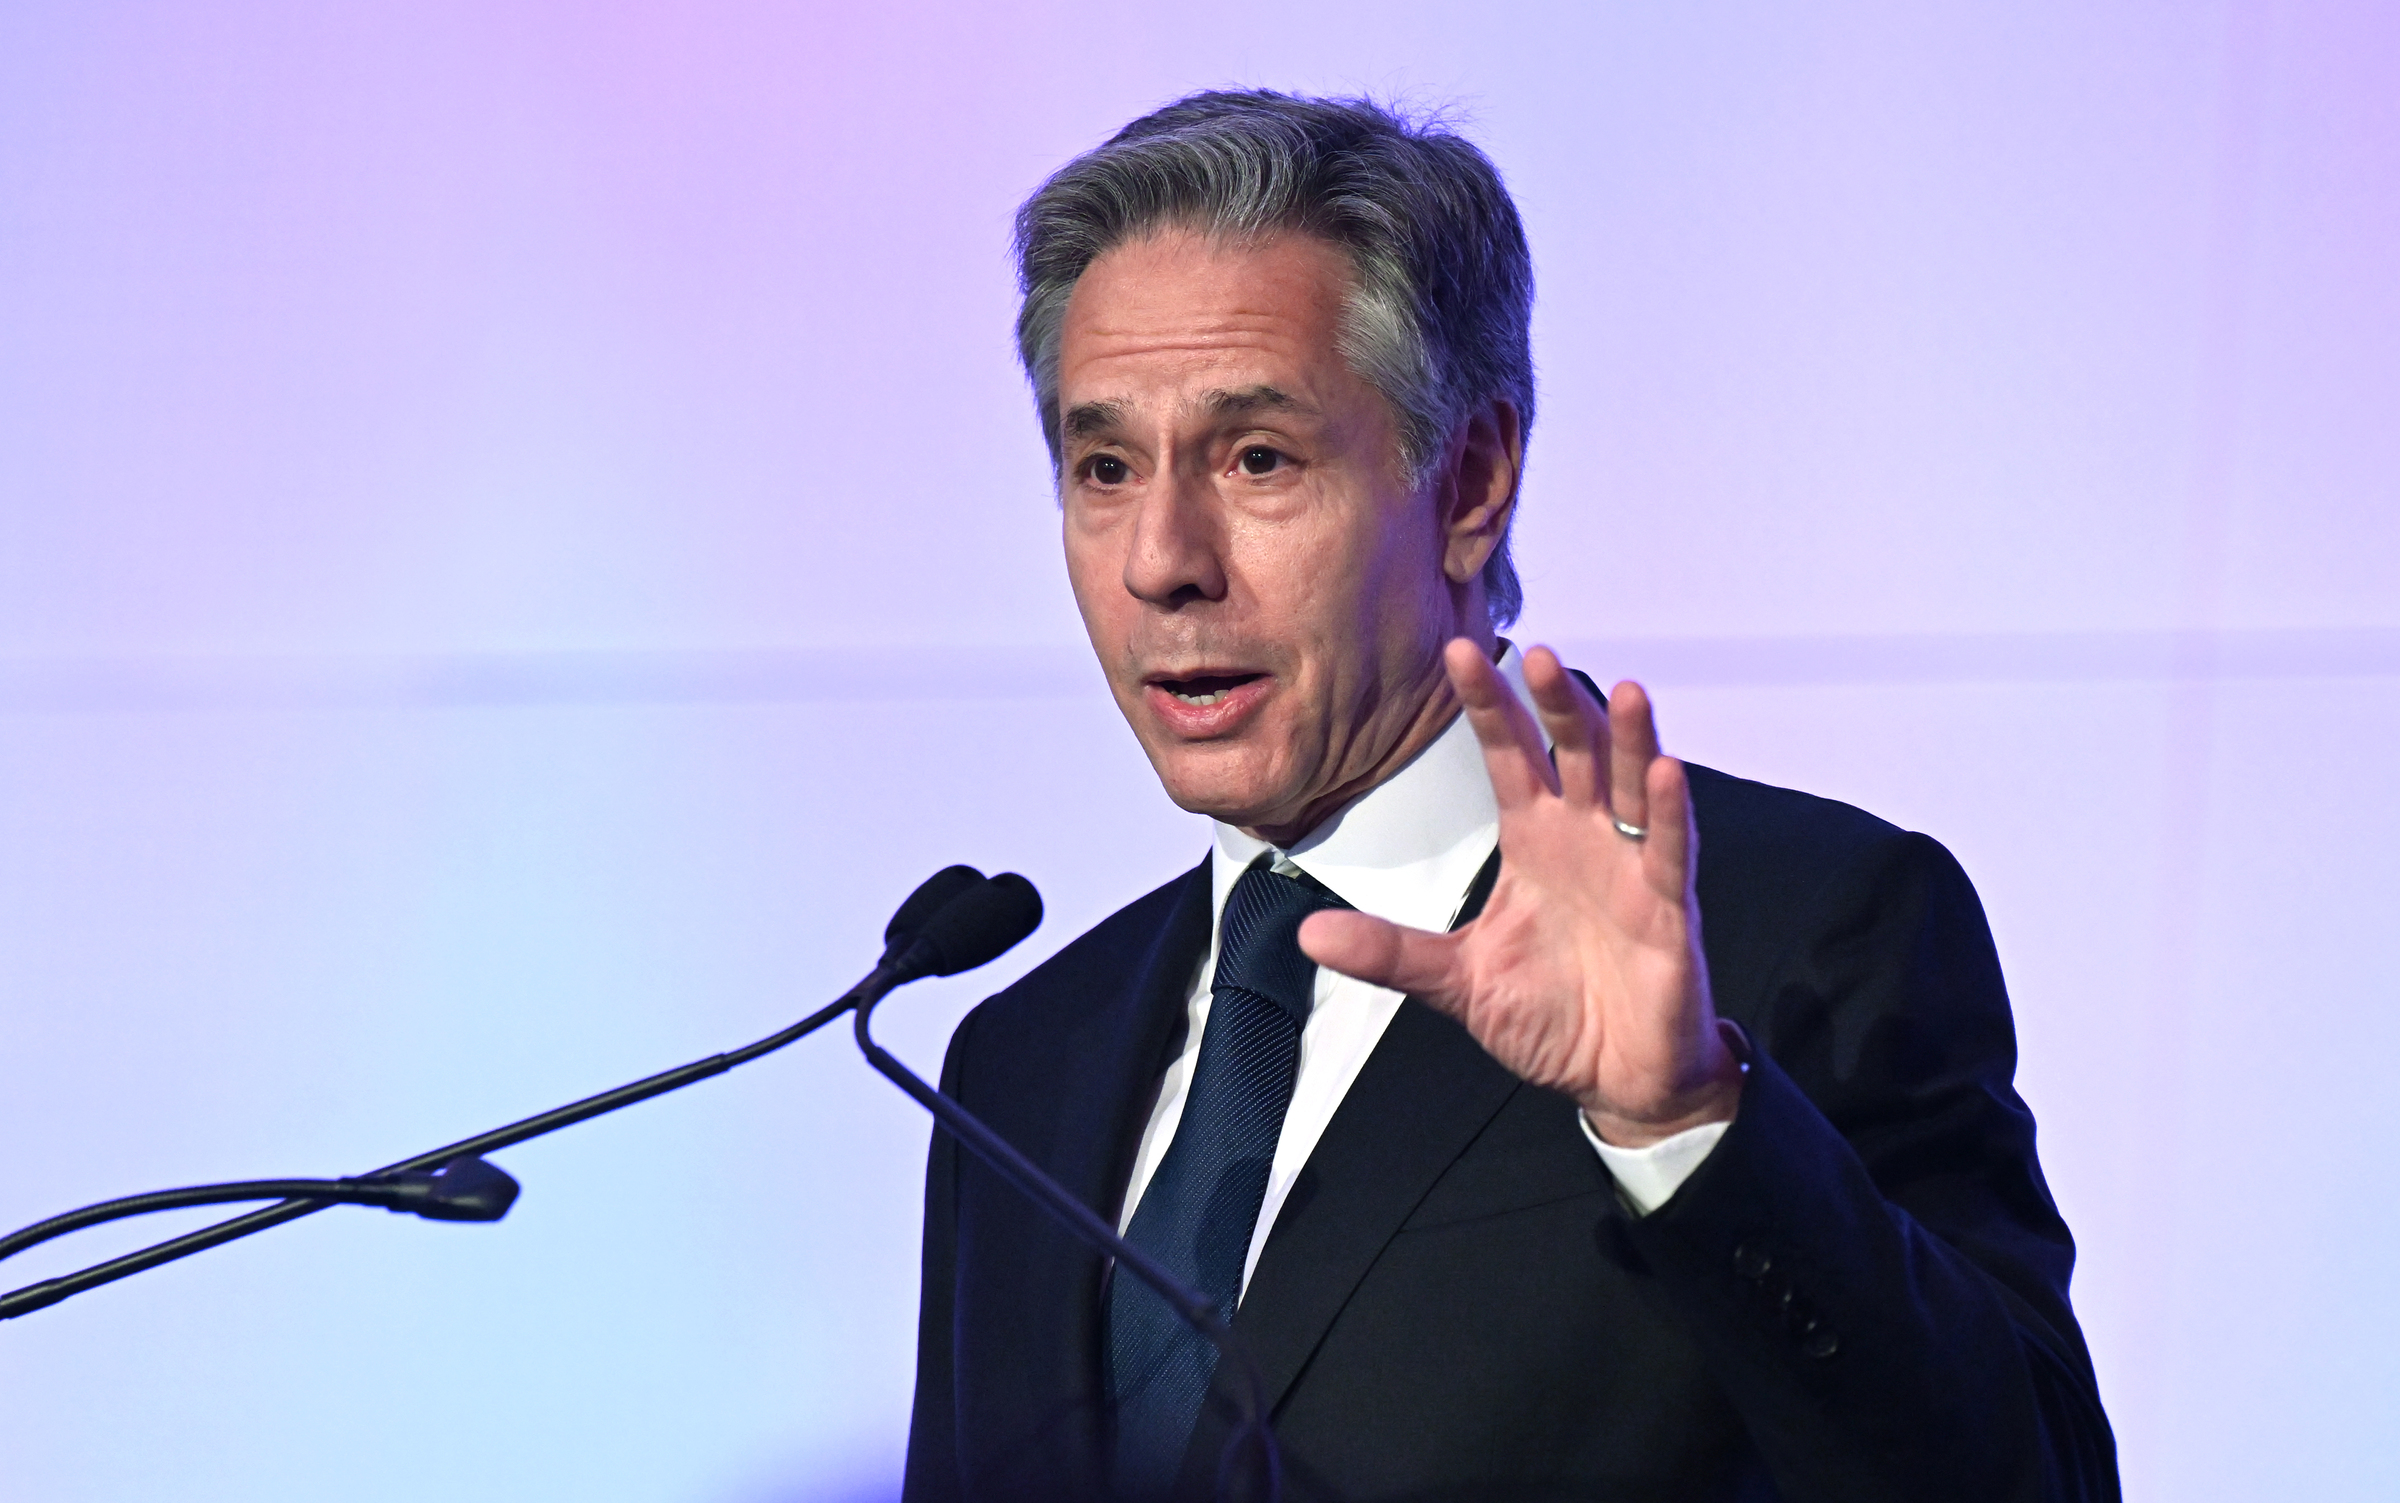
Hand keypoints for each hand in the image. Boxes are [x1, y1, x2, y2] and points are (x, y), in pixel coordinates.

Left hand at [1299, 641, 1742, 1146]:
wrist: (1616, 1079)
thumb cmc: (1549, 1016)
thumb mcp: (1456, 982)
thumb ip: (1392, 952)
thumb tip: (1308, 934)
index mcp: (1534, 841)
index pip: (1510, 758)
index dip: (1488, 708)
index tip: (1458, 653)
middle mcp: (1585, 839)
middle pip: (1573, 754)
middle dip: (1555, 704)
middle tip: (1535, 652)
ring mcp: (1632, 869)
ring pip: (1630, 787)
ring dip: (1627, 738)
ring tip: (1621, 689)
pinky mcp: (1669, 910)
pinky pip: (1671, 852)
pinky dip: (1669, 813)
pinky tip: (1663, 770)